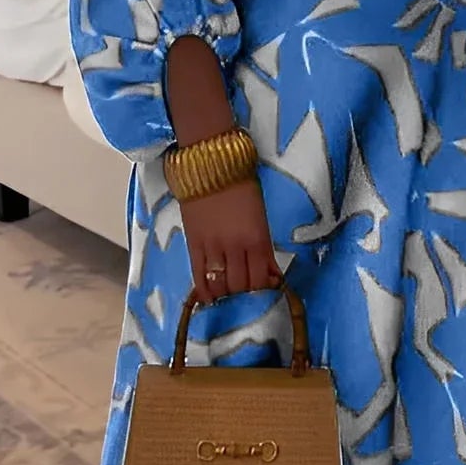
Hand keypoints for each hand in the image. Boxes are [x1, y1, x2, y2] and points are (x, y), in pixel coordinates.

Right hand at [180, 176, 281, 305]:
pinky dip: (205, 291)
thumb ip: (263, 247)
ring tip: (228, 294)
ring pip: (221, 285)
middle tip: (244, 294)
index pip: (261, 280)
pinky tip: (209, 299)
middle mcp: (236, 247)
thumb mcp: (261, 217)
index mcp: (258, 239)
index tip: (262, 293)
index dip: (262, 292)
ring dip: (226, 294)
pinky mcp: (194, 244)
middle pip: (241, 286)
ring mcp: (213, 247)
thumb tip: (270, 274)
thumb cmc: (241, 187)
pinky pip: (199, 276)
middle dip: (244, 294)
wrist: (211, 165)